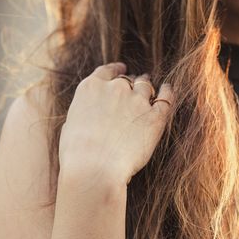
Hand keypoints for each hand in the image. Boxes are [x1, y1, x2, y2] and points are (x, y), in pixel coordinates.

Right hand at [59, 63, 176, 186]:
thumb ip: (84, 112)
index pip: (107, 71)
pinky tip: (168, 91)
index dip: (116, 70)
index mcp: (91, 88)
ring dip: (147, 88)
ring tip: (152, 90)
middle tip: (135, 89)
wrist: (94, 168)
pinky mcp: (155, 117)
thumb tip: (91, 114)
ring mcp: (136, 101)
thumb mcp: (70, 125)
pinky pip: (165, 98)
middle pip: (128, 80)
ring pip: (146, 86)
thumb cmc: (77, 154)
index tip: (121, 69)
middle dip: (131, 84)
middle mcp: (115, 89)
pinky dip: (167, 92)